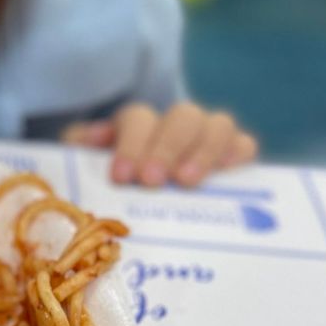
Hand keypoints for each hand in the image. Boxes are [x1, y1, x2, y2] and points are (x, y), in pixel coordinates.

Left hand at [63, 102, 256, 187]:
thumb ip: (81, 157)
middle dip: (167, 146)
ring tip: (188, 183)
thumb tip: (90, 141)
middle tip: (153, 181)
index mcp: (137, 125)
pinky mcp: (232, 158)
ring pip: (217, 124)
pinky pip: (244, 145)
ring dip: (204, 150)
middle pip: (182, 116)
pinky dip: (238, 152)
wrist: (131, 210)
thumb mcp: (86, 173)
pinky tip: (229, 171)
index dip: (132, 143)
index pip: (138, 118)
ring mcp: (207, 139)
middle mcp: (174, 125)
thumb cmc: (108, 192)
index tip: (122, 177)